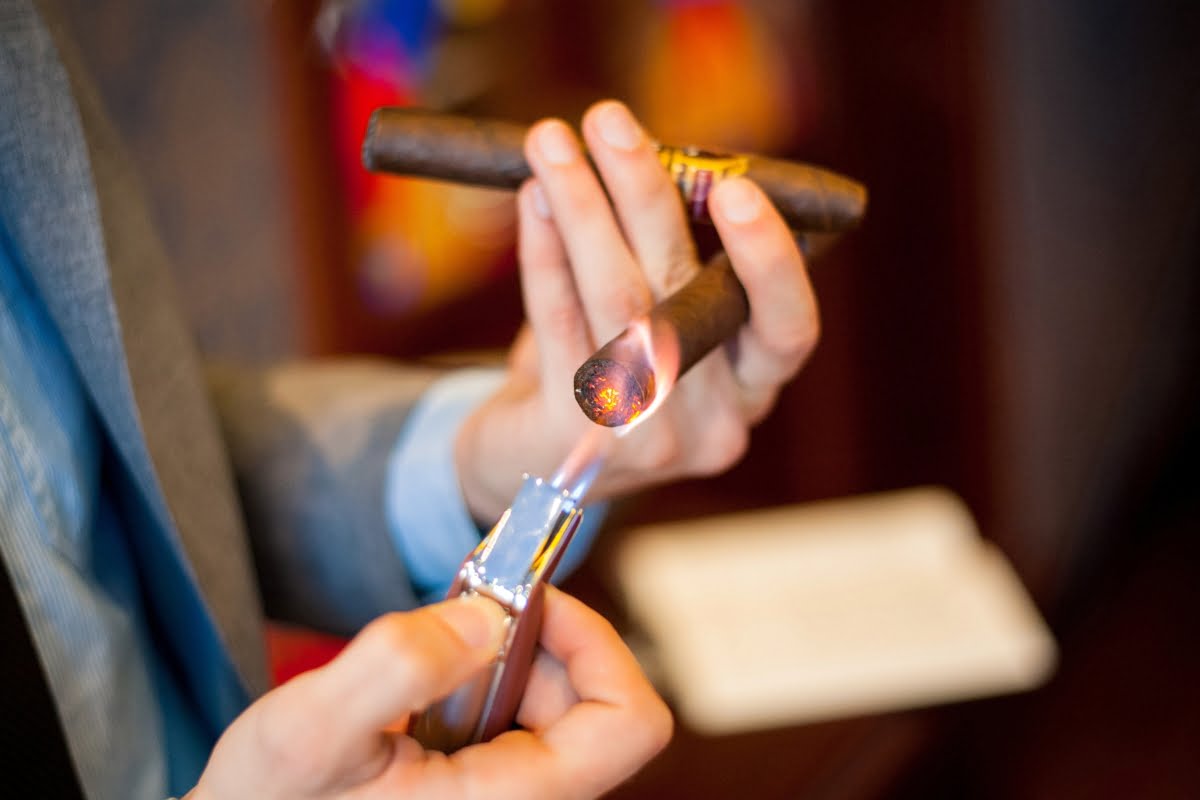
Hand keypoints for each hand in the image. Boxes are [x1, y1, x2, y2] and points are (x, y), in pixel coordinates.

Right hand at [186, 589, 670, 799]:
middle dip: (537, 644)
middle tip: (462, 619)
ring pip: (558, 708)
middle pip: (595, 703)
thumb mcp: (310, 732)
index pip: (628, 723)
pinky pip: (520, 720)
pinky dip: (485, 681)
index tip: (531, 602)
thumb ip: (400, 667)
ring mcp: (507, 796)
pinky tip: (427, 687)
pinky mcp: (484, 786)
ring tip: (430, 659)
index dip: (598, 644)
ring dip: (506, 660)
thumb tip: (489, 618)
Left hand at [456, 99, 819, 518]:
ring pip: (618, 299)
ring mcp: (643, 439)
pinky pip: (559, 321)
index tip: (737, 187)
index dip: (769, 262)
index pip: (788, 330)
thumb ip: (666, 267)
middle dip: (645, 192)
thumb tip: (644, 158)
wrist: (523, 469)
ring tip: (550, 142)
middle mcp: (710, 424)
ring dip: (582, 206)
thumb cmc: (602, 376)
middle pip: (685, 292)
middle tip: (608, 121)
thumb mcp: (654, 328)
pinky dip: (543, 251)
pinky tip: (531, 200)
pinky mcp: (573, 439)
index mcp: (750, 393)